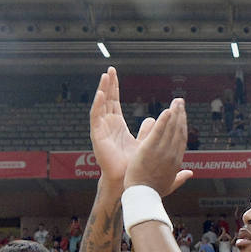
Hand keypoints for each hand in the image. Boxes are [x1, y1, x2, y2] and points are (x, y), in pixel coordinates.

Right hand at [89, 67, 137, 186]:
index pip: (114, 102)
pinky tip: (100, 95)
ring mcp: (101, 130)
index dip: (114, 89)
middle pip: (106, 101)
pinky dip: (97, 106)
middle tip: (110, 69)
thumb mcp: (144, 143)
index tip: (114, 74)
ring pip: (100, 106)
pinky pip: (96, 118)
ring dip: (102, 91)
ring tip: (105, 77)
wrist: (129, 181)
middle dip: (108, 85)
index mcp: (117, 126)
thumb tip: (154, 120)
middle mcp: (107, 126)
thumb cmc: (135, 166)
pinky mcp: (97, 137)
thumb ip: (148, 131)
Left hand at [123, 98, 193, 195]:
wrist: (143, 196)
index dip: (183, 125)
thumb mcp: (170, 184)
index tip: (182, 115)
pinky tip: (166, 110)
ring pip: (171, 129)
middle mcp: (172, 155)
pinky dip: (163, 121)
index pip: (181, 139)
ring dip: (174, 114)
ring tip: (176, 102)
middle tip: (180, 102)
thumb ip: (180, 177)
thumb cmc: (154, 192)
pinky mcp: (150, 149)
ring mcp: (162, 152)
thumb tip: (190, 173)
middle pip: (178, 131)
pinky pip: (158, 132)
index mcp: (176, 162)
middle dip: (180, 115)